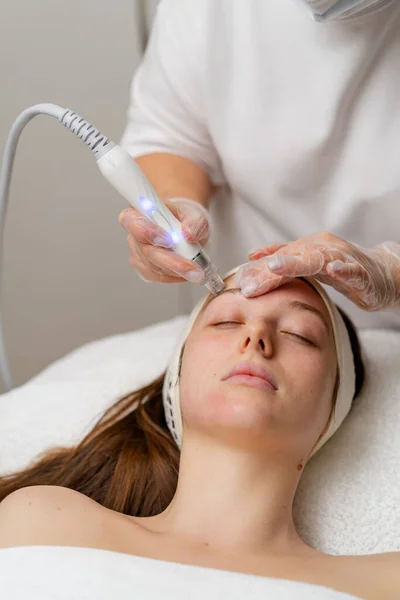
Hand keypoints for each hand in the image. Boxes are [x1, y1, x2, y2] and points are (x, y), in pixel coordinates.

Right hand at [119, 197, 210, 283]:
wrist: (185, 230)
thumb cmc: (184, 219)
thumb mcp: (195, 215)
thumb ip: (194, 222)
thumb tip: (189, 233)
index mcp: (139, 212)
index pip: (132, 220)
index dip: (146, 230)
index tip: (167, 238)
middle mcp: (134, 234)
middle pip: (146, 251)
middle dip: (170, 260)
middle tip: (191, 266)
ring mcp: (137, 253)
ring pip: (153, 267)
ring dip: (176, 270)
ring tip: (196, 270)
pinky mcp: (144, 268)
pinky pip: (157, 276)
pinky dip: (174, 276)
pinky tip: (187, 271)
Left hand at [234, 232, 399, 310]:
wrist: (381, 275)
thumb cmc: (341, 270)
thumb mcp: (308, 266)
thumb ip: (283, 259)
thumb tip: (251, 257)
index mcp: (308, 248)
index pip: (279, 259)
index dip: (257, 270)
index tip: (238, 282)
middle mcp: (322, 248)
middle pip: (291, 258)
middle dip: (267, 270)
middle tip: (248, 280)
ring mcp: (342, 258)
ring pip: (316, 259)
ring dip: (296, 262)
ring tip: (276, 266)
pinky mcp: (361, 272)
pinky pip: (351, 270)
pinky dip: (342, 269)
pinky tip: (333, 270)